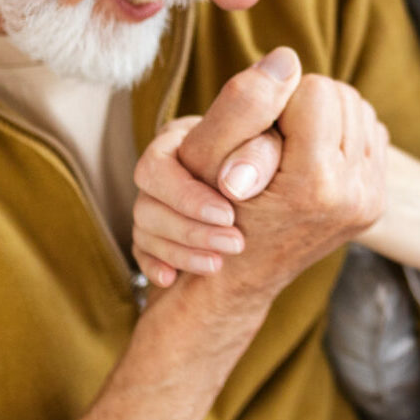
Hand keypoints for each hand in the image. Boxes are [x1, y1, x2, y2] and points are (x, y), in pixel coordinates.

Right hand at [132, 122, 282, 287]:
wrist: (277, 193)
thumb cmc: (274, 156)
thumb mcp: (271, 146)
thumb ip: (258, 154)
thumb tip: (234, 183)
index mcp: (180, 141)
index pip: (157, 168)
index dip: (187, 197)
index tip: (229, 215)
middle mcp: (162, 172)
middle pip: (147, 204)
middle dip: (190, 229)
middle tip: (234, 244)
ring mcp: (155, 204)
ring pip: (144, 231)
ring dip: (181, 251)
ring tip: (219, 263)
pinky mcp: (156, 234)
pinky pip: (142, 254)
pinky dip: (156, 266)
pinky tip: (172, 278)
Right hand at [134, 48, 388, 307]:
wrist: (238, 275)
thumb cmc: (211, 214)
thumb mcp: (208, 157)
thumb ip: (244, 102)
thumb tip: (286, 57)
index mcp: (314, 184)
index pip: (317, 90)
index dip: (282, 98)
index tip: (261, 127)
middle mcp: (352, 197)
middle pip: (344, 96)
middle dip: (307, 103)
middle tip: (276, 134)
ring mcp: (369, 203)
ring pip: (360, 111)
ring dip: (327, 116)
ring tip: (292, 145)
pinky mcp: (376, 203)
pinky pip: (371, 134)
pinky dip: (343, 135)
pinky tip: (313, 156)